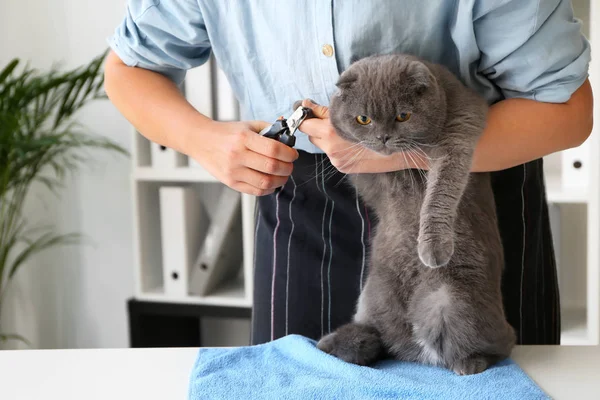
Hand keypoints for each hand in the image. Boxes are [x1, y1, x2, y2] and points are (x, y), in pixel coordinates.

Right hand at [190, 120, 298, 195]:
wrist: (201, 140)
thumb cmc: (227, 133)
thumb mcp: (247, 125)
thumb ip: (269, 129)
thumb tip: (288, 135)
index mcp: (244, 138)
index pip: (274, 149)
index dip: (289, 154)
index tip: (293, 154)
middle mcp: (238, 155)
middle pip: (272, 166)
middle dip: (287, 168)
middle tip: (290, 166)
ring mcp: (233, 171)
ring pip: (265, 182)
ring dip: (280, 180)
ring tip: (283, 175)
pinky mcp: (230, 182)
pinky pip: (255, 190)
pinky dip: (268, 188)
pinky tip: (271, 182)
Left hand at [298, 99, 427, 172]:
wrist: (402, 151)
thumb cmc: (382, 127)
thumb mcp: (354, 113)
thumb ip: (328, 111)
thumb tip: (307, 104)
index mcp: (332, 131)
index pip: (305, 121)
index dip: (303, 112)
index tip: (303, 105)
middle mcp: (331, 147)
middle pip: (310, 132)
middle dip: (314, 123)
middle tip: (325, 115)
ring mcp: (336, 159)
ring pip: (319, 142)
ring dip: (324, 134)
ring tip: (342, 128)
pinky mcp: (341, 166)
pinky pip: (330, 152)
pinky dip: (334, 144)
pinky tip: (349, 139)